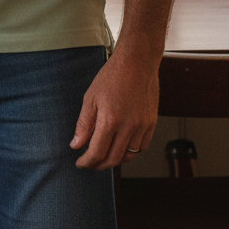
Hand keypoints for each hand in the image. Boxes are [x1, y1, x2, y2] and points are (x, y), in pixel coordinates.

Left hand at [70, 47, 158, 169]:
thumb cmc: (112, 76)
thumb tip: (76, 144)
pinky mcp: (151, 124)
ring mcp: (142, 127)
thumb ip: (83, 124)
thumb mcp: (90, 98)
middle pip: (113, 159)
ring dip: (115, 159)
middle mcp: (128, 127)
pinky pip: (141, 147)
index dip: (87, 162)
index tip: (80, 163)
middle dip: (99, 165)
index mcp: (110, 121)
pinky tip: (121, 146)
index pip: (97, 152)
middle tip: (90, 163)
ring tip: (104, 155)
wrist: (137, 63)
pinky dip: (130, 151)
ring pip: (129, 156)